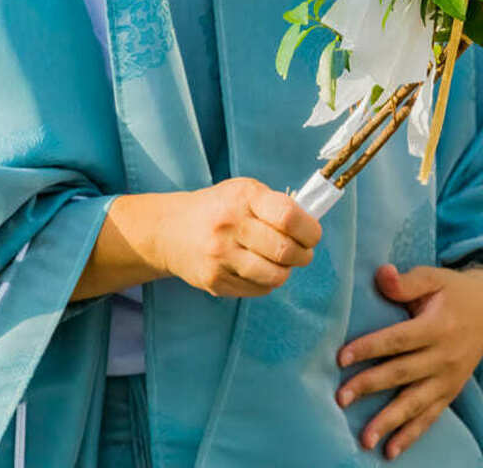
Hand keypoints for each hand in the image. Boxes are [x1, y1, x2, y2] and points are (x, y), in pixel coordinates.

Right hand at [153, 177, 321, 297]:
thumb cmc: (220, 208)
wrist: (170, 230)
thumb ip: (278, 206)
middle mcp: (229, 225)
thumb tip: (312, 227)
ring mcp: (219, 255)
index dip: (309, 230)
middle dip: (303, 255)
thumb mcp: (245, 192)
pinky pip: (258, 289)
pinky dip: (267, 282)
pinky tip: (259, 269)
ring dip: (286, 271)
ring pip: (274, 275)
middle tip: (302, 253)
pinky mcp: (213, 280)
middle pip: (284, 250)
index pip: (288, 217)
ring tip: (281, 262)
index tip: (312, 236)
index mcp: (243, 197)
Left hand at [336, 264, 482, 459]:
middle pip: (403, 373)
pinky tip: (390, 451)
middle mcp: (445, 355)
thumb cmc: (454, 291)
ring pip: (416, 402)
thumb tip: (382, 274)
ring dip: (389, 421)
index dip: (371, 347)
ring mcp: (449, 377)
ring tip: (365, 438)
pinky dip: (411, 435)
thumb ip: (408, 281)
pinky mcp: (451, 391)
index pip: (400, 339)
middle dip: (371, 386)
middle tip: (341, 398)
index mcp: (438, 325)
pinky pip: (430, 416)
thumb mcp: (435, 277)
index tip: (342, 357)